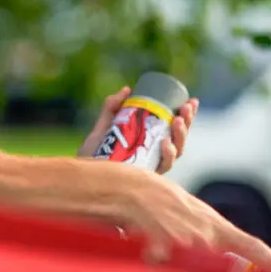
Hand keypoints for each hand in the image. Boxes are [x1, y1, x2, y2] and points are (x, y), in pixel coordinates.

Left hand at [77, 86, 198, 173]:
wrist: (79, 181)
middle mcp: (154, 159)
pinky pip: (162, 168)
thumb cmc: (92, 159)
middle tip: (185, 109)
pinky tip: (165, 143)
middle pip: (179, 140)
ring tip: (177, 121)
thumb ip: (111, 110)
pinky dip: (167, 155)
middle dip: (187, 123)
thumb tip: (126, 90)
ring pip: (176, 153)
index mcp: (150, 145)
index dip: (187, 116)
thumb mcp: (102, 130)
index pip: (174, 129)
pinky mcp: (146, 180)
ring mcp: (151, 170)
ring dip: (180, 136)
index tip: (191, 101)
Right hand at [114, 166, 270, 271]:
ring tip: (157, 234)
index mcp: (213, 223)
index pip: (250, 244)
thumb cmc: (156, 197)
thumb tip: (216, 250)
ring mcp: (187, 239)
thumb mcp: (187, 213)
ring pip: (186, 262)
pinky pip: (161, 261)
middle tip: (180, 246)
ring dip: (171, 255)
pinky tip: (146, 240)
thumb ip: (204, 233)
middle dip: (206, 263)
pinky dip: (153, 255)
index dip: (270, 260)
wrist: (128, 187)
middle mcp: (205, 233)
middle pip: (215, 261)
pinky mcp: (167, 244)